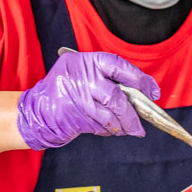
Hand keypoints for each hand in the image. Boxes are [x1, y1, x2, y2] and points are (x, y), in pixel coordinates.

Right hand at [16, 51, 160, 149]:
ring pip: (110, 114)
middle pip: (116, 96)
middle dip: (133, 113)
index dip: (139, 78)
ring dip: (124, 125)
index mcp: (86, 61)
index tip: (153, 91)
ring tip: (132, 130)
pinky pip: (100, 125)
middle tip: (143, 123)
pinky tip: (113, 131)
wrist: (37, 110)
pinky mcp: (75, 117)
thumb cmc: (64, 90)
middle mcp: (82, 77)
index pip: (119, 66)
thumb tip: (139, 93)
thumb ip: (105, 78)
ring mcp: (77, 98)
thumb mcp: (81, 73)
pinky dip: (110, 130)